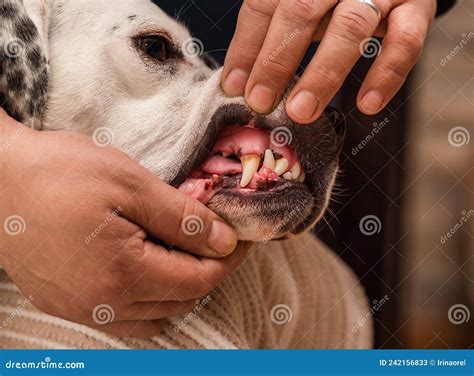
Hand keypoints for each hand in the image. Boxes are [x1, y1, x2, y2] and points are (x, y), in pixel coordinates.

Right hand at [0, 109, 244, 337]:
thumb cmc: (59, 173)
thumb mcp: (129, 184)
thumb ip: (182, 219)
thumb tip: (223, 242)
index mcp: (123, 275)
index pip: (199, 280)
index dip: (228, 259)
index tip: (241, 237)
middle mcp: (104, 305)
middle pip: (180, 300)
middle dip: (208, 270)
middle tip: (218, 238)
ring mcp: (83, 310)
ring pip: (156, 315)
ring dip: (181, 288)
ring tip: (187, 251)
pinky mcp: (68, 304)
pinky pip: (126, 317)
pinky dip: (151, 297)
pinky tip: (151, 268)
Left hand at [222, 0, 435, 122]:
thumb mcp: (299, 3)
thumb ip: (271, 31)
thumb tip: (237, 82)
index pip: (266, 3)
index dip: (247, 46)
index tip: (234, 87)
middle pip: (302, 10)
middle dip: (277, 60)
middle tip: (260, 102)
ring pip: (351, 25)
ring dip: (322, 73)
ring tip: (301, 112)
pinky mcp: (417, 5)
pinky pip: (406, 40)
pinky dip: (387, 74)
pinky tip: (366, 105)